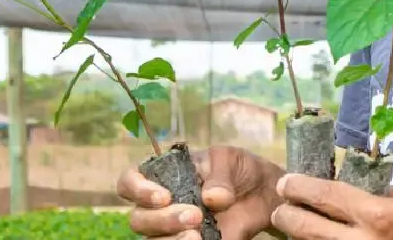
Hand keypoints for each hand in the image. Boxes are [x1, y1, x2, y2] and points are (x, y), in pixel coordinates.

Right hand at [116, 145, 285, 239]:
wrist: (264, 194)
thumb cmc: (239, 169)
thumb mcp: (230, 159)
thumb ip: (219, 175)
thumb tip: (210, 199)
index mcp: (160, 177)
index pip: (128, 183)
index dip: (138, 191)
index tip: (164, 196)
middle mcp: (159, 206)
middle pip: (138, 220)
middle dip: (163, 220)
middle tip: (196, 215)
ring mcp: (172, 229)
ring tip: (199, 236)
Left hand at [271, 173, 392, 239]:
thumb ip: (375, 191)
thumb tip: (347, 182)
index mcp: (378, 213)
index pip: (325, 195)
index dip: (300, 187)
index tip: (286, 182)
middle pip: (309, 228)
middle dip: (288, 216)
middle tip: (280, 207)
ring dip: (300, 238)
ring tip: (292, 227)